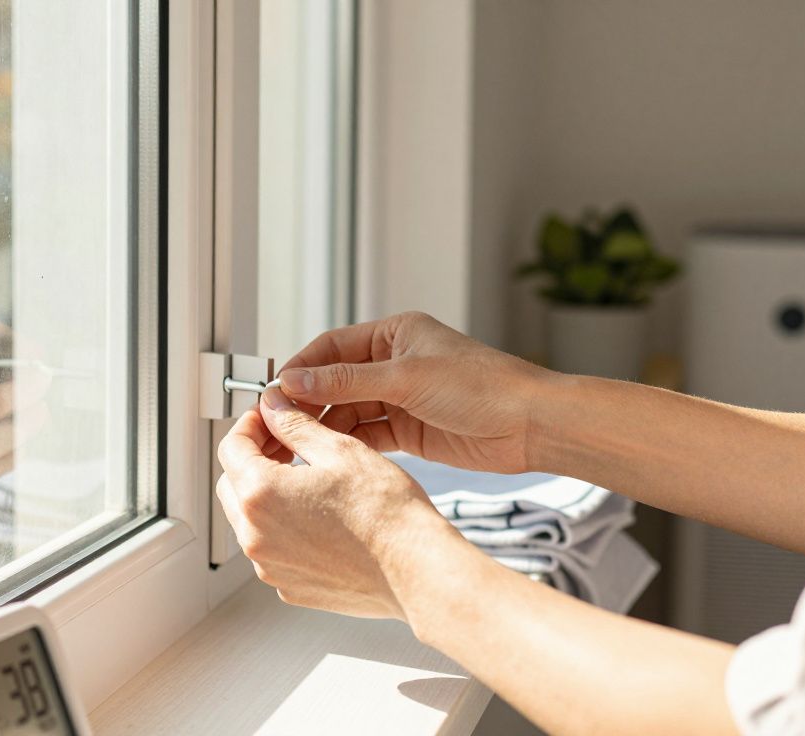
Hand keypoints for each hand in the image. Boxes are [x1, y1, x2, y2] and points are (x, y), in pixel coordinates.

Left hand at [216, 388, 460, 619]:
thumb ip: (295, 425)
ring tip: (308, 479)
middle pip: (232, 484)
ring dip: (267, 494)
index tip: (269, 418)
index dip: (250, 425)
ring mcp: (270, 566)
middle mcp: (256, 536)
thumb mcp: (339, 450)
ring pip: (250, 519)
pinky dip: (285, 528)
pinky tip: (320, 515)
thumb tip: (273, 408)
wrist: (415, 570)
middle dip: (253, 458)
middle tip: (286, 443)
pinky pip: (273, 549)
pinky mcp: (290, 586)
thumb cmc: (386, 514)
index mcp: (260, 495)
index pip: (231, 447)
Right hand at [277, 311, 551, 474]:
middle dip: (308, 402)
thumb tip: (294, 379)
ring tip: (296, 445)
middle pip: (335, 381)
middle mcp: (394, 363)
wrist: (530, 425)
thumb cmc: (481, 386)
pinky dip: (347, 444)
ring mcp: (401, 397)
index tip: (274, 392)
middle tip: (277, 424)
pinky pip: (367, 434)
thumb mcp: (406, 378)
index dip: (301, 368)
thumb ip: (346, 381)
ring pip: (348, 411)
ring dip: (324, 426)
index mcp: (394, 334)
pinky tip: (327, 455)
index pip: (332, 347)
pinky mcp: (409, 430)